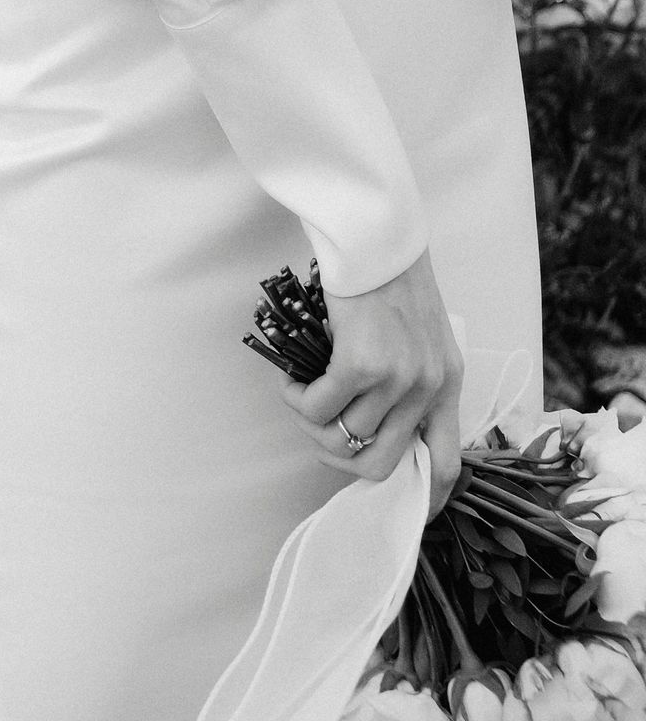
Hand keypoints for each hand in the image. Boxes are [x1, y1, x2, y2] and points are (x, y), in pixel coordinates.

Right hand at [282, 249, 463, 508]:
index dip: (423, 499)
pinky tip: (291, 380)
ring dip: (311, 425)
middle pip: (381, 465)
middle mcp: (428, 389)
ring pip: (344, 438)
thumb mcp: (424, 335)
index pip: (446, 465)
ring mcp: (396, 378)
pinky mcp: (360, 363)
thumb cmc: (392, 276)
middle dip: (340, 457)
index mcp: (449, 385)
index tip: (401, 509)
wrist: (376, 232)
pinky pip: (318, 408)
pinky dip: (297, 400)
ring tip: (299, 396)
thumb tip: (378, 422)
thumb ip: (415, 379)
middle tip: (319, 429)